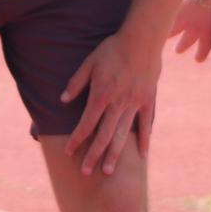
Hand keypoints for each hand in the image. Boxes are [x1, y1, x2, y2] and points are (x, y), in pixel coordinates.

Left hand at [61, 27, 159, 176]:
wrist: (142, 39)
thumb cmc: (112, 48)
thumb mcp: (89, 62)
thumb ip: (76, 82)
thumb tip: (62, 100)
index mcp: (101, 95)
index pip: (86, 123)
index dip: (76, 139)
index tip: (68, 152)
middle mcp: (118, 103)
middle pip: (103, 135)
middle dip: (93, 155)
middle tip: (86, 172)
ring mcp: (134, 103)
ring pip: (123, 134)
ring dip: (114, 154)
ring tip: (109, 171)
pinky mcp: (147, 100)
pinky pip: (146, 124)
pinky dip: (144, 139)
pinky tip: (142, 155)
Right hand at [167, 0, 210, 62]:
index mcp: (209, 33)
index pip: (204, 50)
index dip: (200, 55)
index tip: (198, 59)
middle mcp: (195, 31)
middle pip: (185, 44)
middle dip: (181, 47)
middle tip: (178, 50)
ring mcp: (184, 22)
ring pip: (171, 34)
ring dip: (169, 35)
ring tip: (166, 36)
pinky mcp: (175, 12)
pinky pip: (167, 21)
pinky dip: (164, 21)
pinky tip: (159, 20)